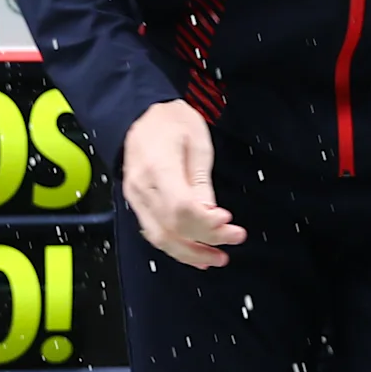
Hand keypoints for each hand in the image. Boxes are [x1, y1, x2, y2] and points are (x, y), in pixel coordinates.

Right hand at [122, 100, 244, 268]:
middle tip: (235, 238)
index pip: (180, 208)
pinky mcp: (137, 204)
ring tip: (218, 258)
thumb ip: (201, 182)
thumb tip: (210, 214)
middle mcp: (141, 188)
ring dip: (190, 253)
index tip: (228, 222)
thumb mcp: (197, 142)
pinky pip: (154, 233)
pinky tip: (196, 254)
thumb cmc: (172, 122)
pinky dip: (176, 248)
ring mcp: (135, 198)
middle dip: (206, 239)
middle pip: (172, 227)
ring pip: (160, 238)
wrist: (141, 114)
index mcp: (157, 167)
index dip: (205, 223)